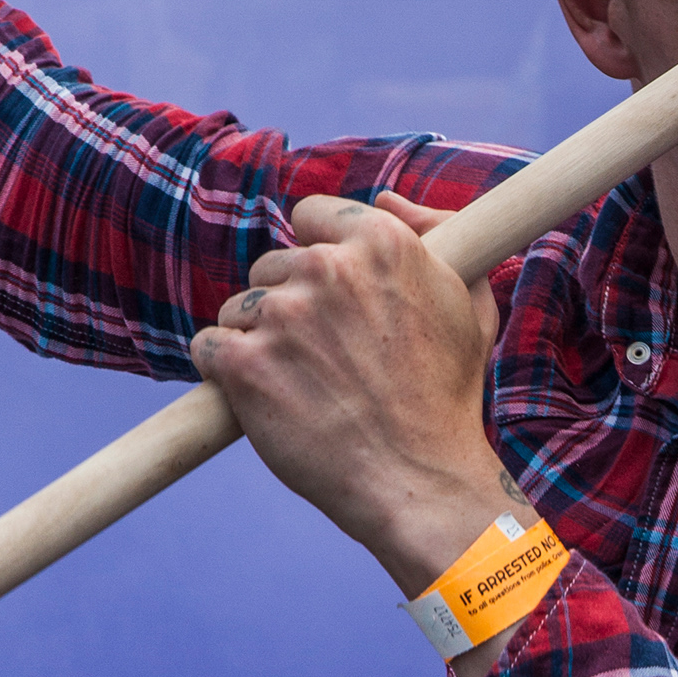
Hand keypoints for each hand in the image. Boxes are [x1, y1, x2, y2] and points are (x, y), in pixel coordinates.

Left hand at [190, 191, 507, 594]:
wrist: (418, 479)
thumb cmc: (447, 398)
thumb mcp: (470, 303)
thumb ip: (436, 233)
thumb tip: (387, 197)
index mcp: (383, 243)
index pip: (311, 216)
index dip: (318, 257)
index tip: (329, 298)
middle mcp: (328, 269)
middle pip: (272, 266)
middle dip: (288, 307)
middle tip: (322, 359)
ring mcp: (282, 315)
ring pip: (238, 308)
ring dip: (257, 341)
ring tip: (299, 386)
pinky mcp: (244, 362)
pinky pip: (207, 347)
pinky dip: (224, 373)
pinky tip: (262, 400)